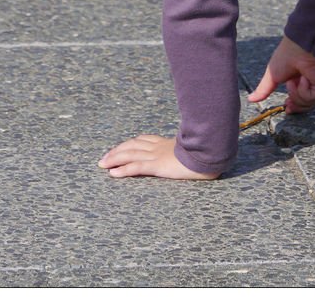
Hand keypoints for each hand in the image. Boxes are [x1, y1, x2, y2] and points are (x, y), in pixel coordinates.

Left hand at [98, 135, 219, 179]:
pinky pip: (136, 167)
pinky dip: (123, 170)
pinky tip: (113, 174)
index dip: (130, 144)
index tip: (121, 147)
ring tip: (103, 165)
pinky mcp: (158, 165)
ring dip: (114, 159)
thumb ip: (191, 148)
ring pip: (130, 154)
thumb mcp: (197, 148)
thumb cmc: (208, 151)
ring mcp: (158, 156)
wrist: (211, 151)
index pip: (144, 140)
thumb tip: (198, 148)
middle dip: (117, 151)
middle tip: (104, 158)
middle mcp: (159, 147)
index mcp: (168, 143)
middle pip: (132, 145)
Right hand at [248, 35, 314, 112]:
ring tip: (292, 82)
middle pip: (304, 105)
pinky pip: (310, 98)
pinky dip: (303, 90)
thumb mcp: (271, 77)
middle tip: (289, 106)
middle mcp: (307, 83)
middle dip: (296, 107)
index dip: (293, 106)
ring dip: (296, 94)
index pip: (297, 99)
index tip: (287, 109)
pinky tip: (302, 78)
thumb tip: (250, 99)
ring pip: (306, 104)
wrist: (299, 49)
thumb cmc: (285, 57)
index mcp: (296, 80)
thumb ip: (263, 90)